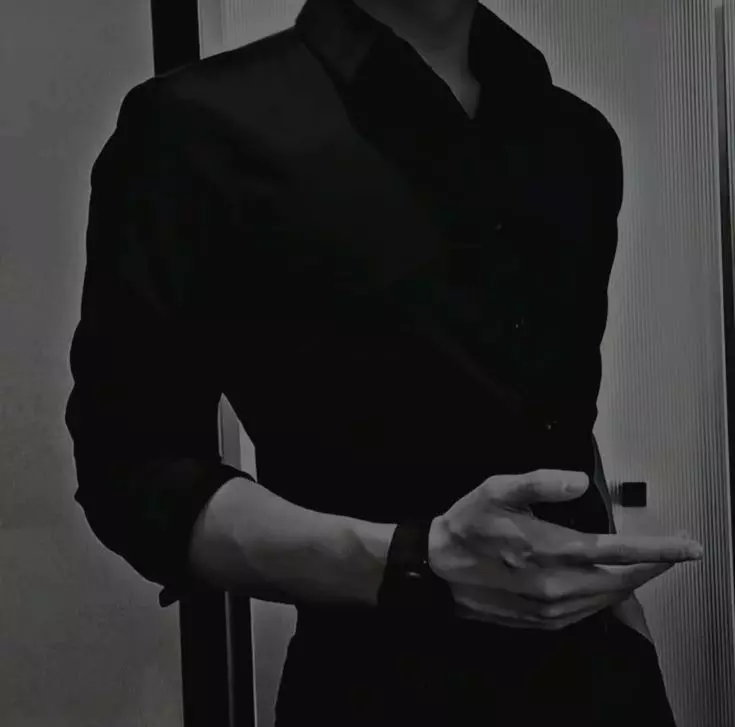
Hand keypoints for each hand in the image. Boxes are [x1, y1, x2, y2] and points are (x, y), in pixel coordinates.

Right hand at [428, 469, 702, 630]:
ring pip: (607, 599)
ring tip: (644, 565)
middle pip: (622, 581)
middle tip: (673, 552)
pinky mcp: (542, 622)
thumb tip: (580, 482)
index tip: (690, 547)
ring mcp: (551, 610)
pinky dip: (606, 597)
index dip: (659, 550)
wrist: (437, 570)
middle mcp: (558, 586)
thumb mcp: (497, 490)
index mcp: (552, 551)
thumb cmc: (468, 525)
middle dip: (653, 566)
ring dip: (631, 582)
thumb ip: (541, 483)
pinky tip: (605, 583)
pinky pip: (587, 612)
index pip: (619, 551)